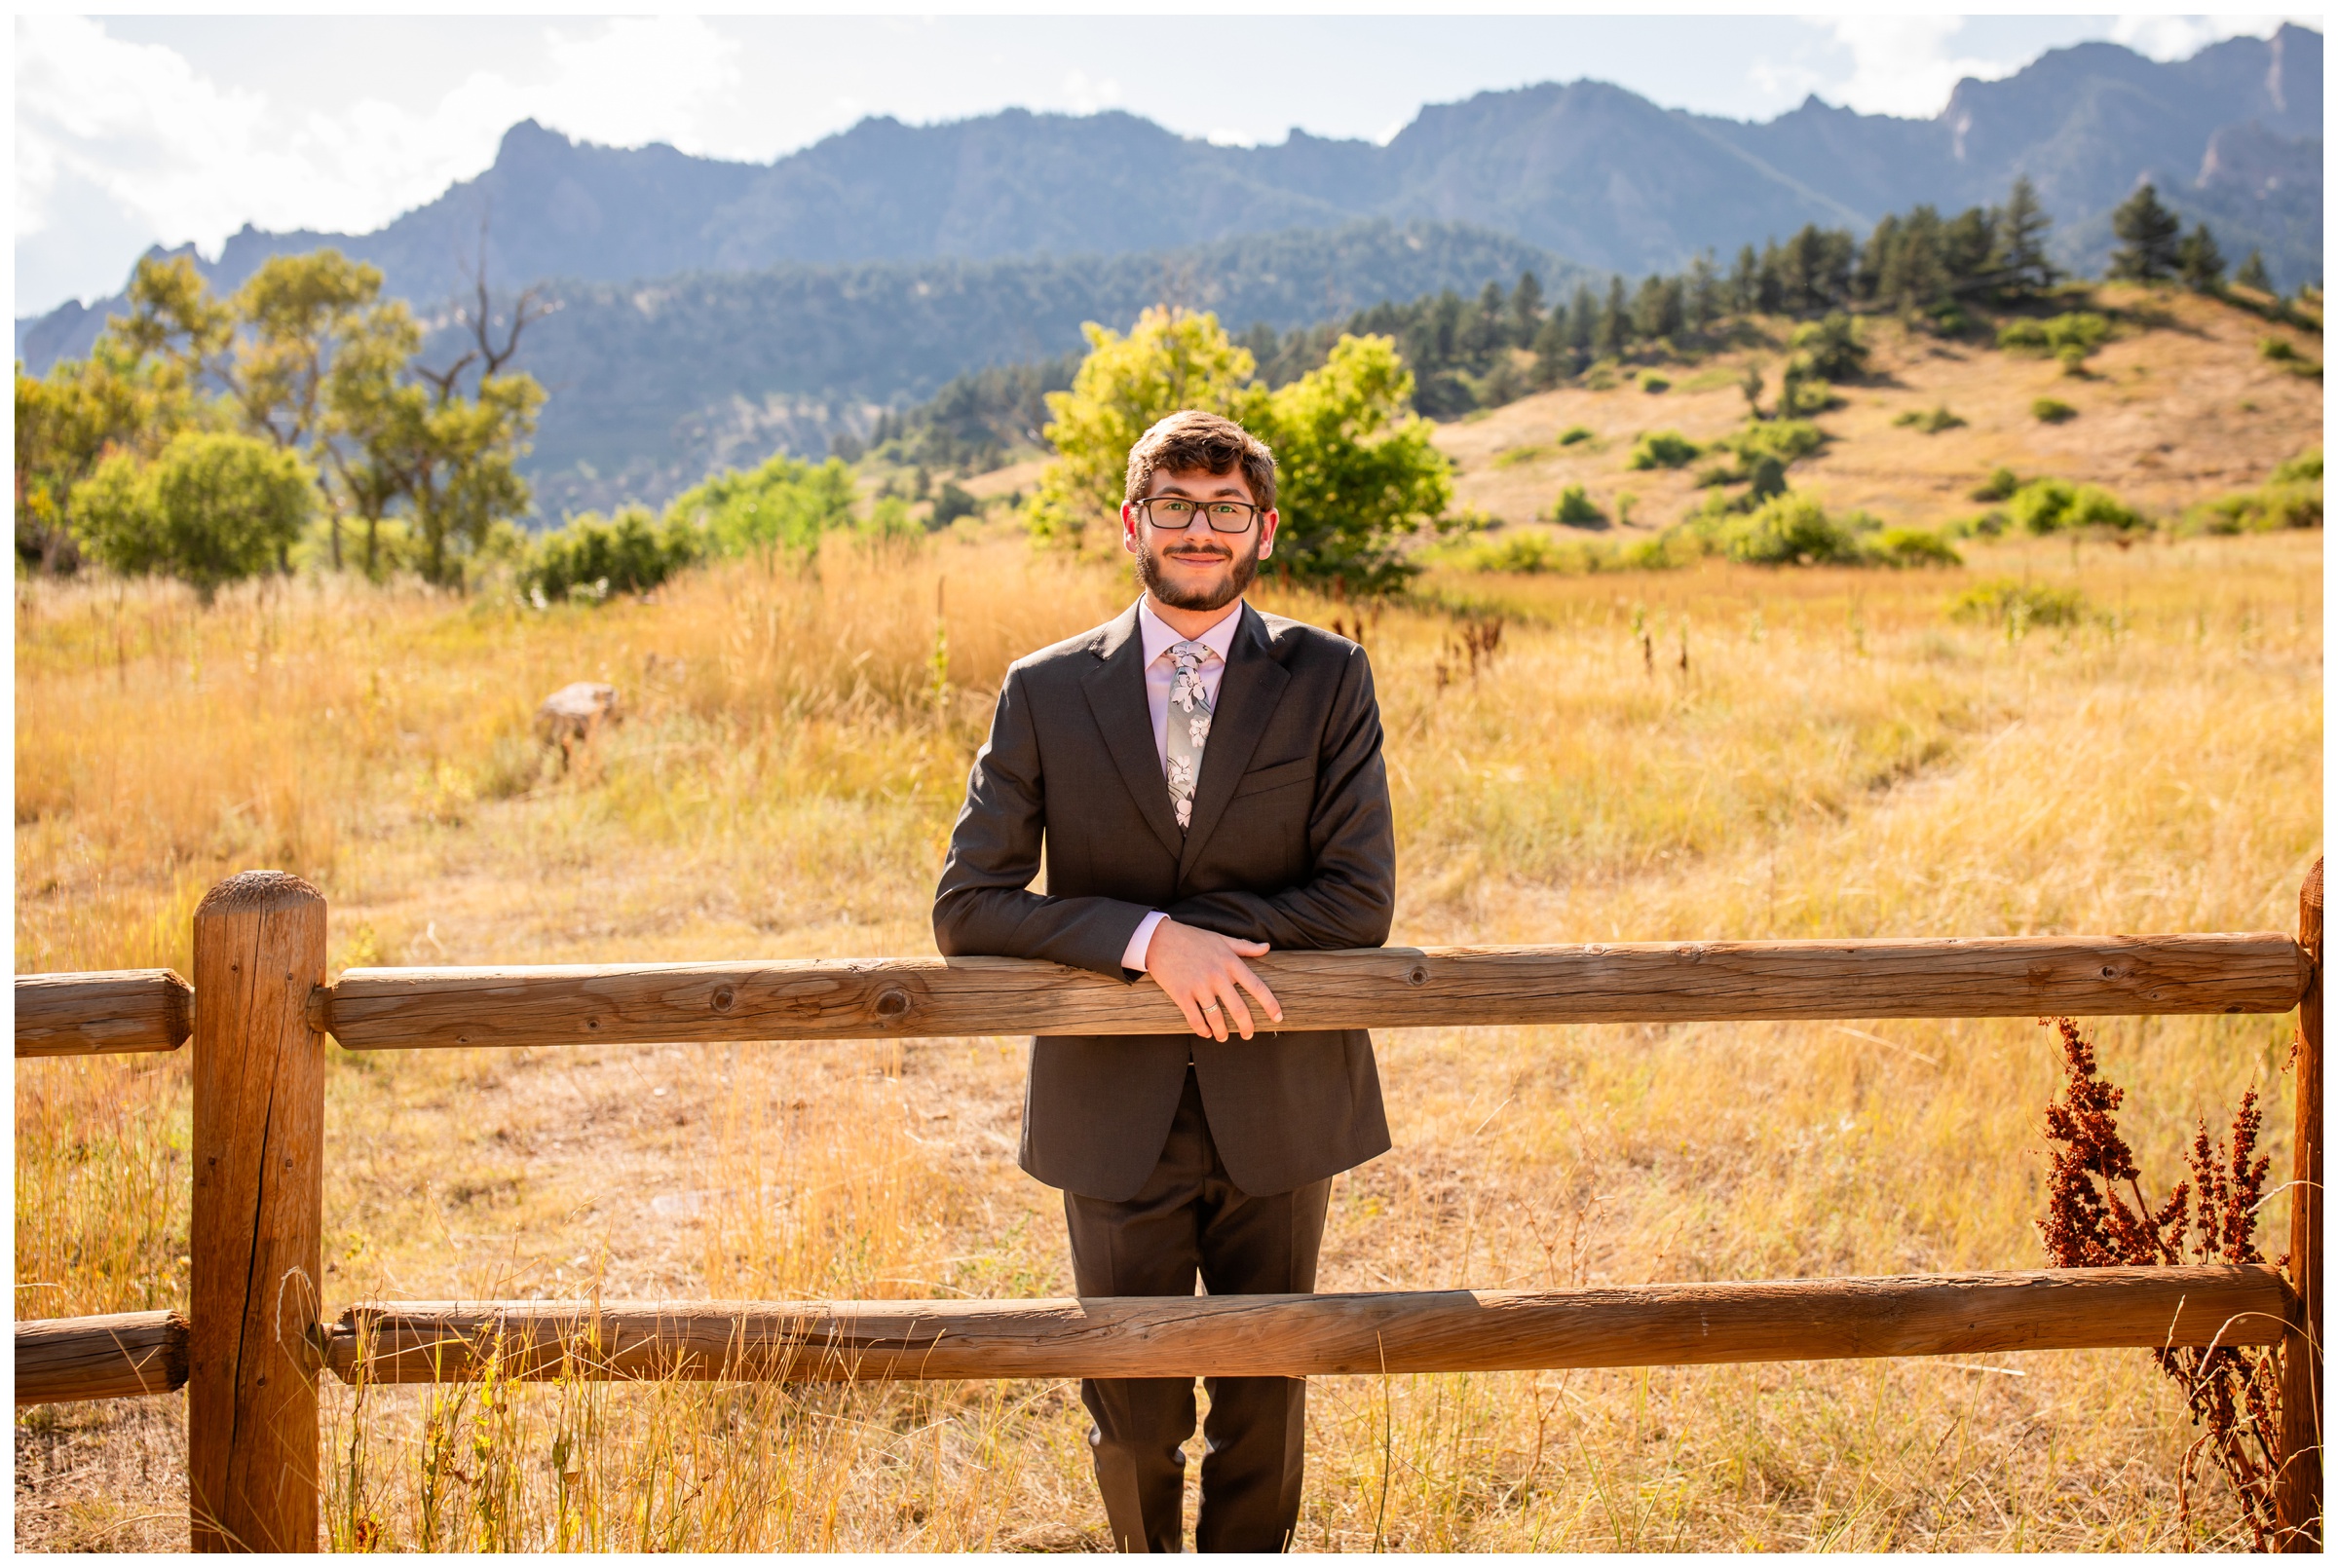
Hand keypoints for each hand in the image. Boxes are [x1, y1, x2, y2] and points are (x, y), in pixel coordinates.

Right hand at [1143, 918, 1283, 1041]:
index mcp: (1229, 962)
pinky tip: (1206, 1033)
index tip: (1278, 1017)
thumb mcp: (1221, 939)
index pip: (1256, 986)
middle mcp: (1217, 975)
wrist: (1158, 939)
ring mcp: (1198, 986)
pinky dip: (1202, 1030)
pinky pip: (1195, 1019)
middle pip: (1238, 1009)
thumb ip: (1245, 947)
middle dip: (1246, 1027)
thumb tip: (1267, 947)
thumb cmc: (1191, 938)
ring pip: (1216, 1018)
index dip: (1270, 1004)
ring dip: (1222, 1032)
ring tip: (1223, 1037)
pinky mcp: (1181, 994)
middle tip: (1248, 1035)